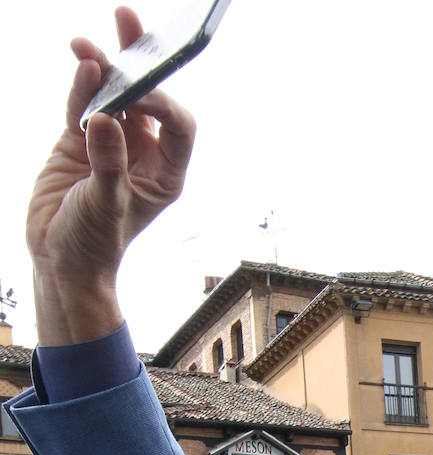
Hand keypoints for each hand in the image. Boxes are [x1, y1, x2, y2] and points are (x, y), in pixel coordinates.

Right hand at [28, 7, 195, 344]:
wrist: (61, 259)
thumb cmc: (94, 244)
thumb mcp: (105, 206)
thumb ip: (107, 163)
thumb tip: (106, 119)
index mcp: (165, 173)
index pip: (178, 125)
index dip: (164, 102)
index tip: (141, 92)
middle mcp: (143, 153)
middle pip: (148, 97)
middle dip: (140, 61)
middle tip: (129, 21)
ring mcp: (111, 143)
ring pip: (113, 94)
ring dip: (103, 66)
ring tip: (87, 45)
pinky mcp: (79, 140)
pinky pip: (83, 102)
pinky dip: (81, 84)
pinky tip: (81, 61)